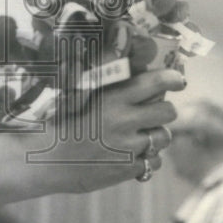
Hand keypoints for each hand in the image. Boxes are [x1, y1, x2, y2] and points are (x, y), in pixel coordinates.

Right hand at [26, 68, 182, 193]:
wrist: (44, 160)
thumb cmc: (58, 122)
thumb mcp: (78, 94)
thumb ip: (105, 79)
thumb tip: (125, 53)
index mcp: (112, 98)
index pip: (156, 82)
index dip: (172, 79)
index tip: (177, 80)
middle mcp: (124, 121)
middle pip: (168, 111)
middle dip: (164, 110)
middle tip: (153, 111)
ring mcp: (128, 147)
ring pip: (164, 137)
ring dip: (156, 135)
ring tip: (140, 135)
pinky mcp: (127, 169)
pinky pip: (154, 162)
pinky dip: (148, 158)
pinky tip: (133, 155)